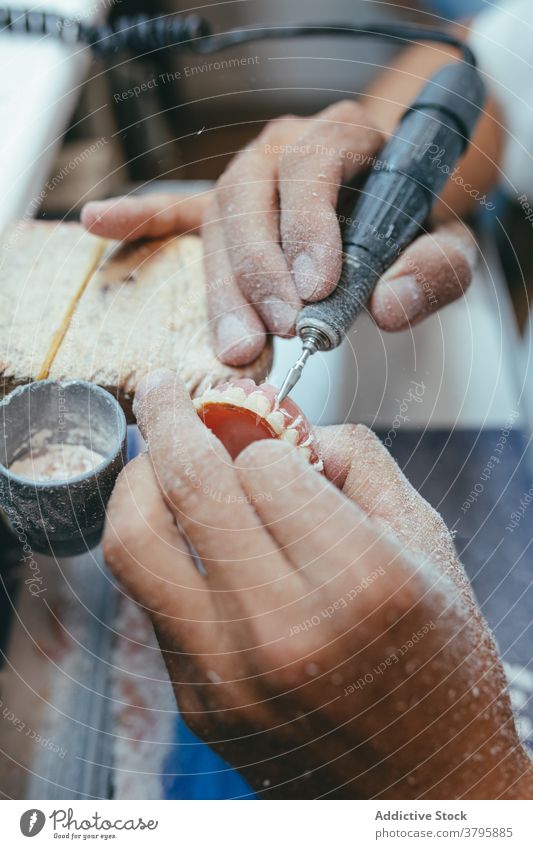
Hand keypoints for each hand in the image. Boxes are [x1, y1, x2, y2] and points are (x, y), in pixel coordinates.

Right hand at [82, 101, 476, 366]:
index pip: (312, 165)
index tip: (316, 287)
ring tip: (237, 346)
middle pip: (250, 198)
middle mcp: (286, 148)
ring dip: (222, 288)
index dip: (308, 225)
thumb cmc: (417, 225)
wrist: (398, 204)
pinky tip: (100, 224)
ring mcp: (250, 176)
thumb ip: (433, 270)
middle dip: (258, 274)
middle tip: (274, 335)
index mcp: (345, 137)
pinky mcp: (225, 207)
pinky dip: (140, 219)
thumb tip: (387, 307)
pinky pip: (176, 209)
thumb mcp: (449, 245)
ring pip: (217, 220)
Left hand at [102, 369, 531, 798]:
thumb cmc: (439, 664)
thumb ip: (360, 466)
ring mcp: (229, 674)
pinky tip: (184, 533)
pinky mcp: (198, 700)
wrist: (423, 789)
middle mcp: (284, 631)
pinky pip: (151, 598)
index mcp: (359, 583)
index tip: (268, 436)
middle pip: (188, 488)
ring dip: (137, 480)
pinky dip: (159, 547)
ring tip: (152, 455)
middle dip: (167, 417)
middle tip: (162, 389)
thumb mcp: (429, 548)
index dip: (264, 438)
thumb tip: (288, 426)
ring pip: (135, 543)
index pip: (265, 465)